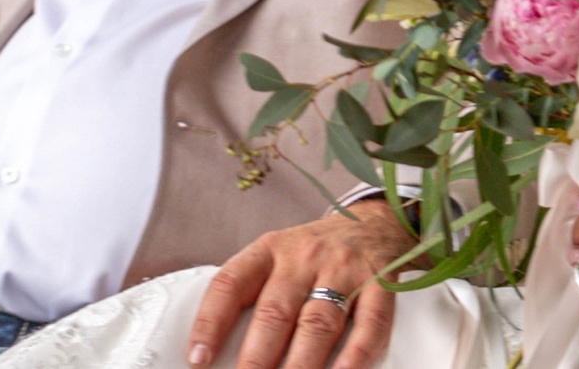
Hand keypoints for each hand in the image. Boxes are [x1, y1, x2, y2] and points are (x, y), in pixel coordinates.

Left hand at [187, 199, 415, 368]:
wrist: (376, 223)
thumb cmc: (315, 254)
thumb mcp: (278, 259)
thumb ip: (254, 296)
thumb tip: (218, 354)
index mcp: (270, 250)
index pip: (231, 283)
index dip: (210, 323)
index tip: (198, 360)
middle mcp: (305, 257)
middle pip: (275, 313)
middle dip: (255, 360)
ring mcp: (345, 270)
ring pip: (318, 324)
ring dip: (300, 366)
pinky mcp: (380, 284)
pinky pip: (370, 324)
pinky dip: (355, 356)